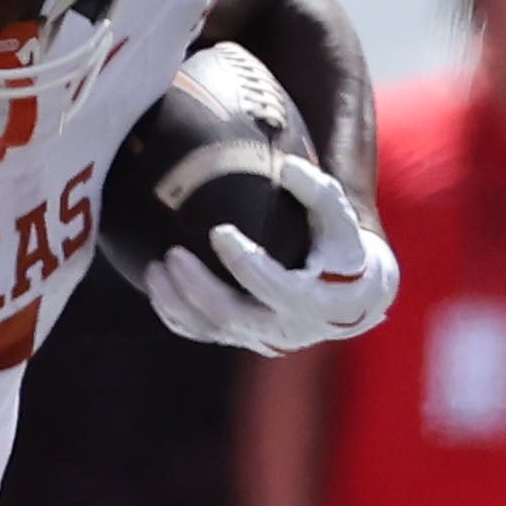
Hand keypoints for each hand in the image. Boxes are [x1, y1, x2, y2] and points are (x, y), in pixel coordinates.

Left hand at [144, 160, 398, 354]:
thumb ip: (319, 192)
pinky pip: (201, 333)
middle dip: (196, 287)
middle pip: (231, 315)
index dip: (244, 263)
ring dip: (176, 302)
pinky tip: (156, 286)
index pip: (274, 287)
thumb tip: (286, 166)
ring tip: (154, 268)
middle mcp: (285, 329)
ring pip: (209, 329)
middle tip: (172, 254)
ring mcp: (260, 339)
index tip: (218, 231)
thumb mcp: (341, 219)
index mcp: (315, 302)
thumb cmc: (343, 247)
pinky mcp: (242, 339)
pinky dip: (175, 314)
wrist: (350, 294)